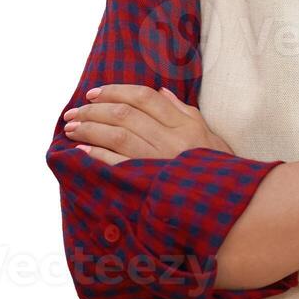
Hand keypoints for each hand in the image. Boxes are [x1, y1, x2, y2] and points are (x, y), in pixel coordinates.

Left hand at [63, 83, 233, 166]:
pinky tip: (82, 151)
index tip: (94, 93)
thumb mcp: (206, 133)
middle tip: (73, 112)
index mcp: (184, 125)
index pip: (145, 97)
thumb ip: (183, 110)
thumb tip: (160, 91)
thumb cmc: (216, 168)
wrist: (227, 207)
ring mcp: (160, 161)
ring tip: (71, 128)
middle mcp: (171, 140)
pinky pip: (119, 165)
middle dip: (94, 110)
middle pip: (125, 115)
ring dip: (91, 129)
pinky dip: (98, 156)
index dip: (116, 91)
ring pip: (117, 135)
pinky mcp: (150, 183)